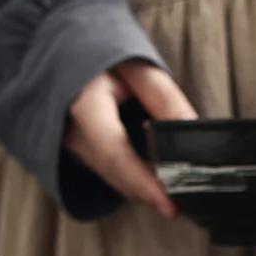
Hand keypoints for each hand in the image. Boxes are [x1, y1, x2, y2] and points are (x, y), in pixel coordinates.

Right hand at [65, 60, 196, 218]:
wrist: (64, 49)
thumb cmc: (102, 53)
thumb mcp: (136, 64)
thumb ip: (162, 97)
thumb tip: (191, 128)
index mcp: (82, 105)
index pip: (115, 153)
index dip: (144, 184)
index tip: (170, 207)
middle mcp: (69, 132)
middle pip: (116, 175)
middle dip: (151, 192)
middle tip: (186, 199)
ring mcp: (69, 147)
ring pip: (113, 179)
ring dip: (144, 188)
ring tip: (176, 188)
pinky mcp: (76, 154)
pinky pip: (109, 173)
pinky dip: (134, 179)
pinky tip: (156, 175)